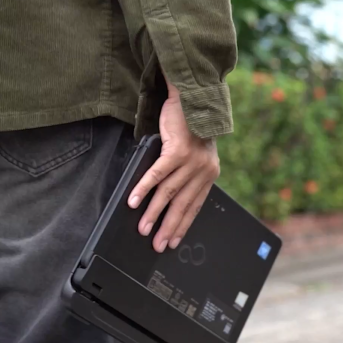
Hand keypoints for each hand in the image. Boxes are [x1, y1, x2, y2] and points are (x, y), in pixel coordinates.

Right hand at [127, 80, 220, 252]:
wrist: (192, 98)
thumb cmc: (191, 124)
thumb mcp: (197, 152)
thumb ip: (189, 172)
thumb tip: (171, 196)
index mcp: (209, 173)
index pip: (195, 206)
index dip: (184, 225)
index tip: (174, 241)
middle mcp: (202, 170)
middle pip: (182, 205)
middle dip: (169, 228)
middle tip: (157, 245)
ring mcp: (190, 161)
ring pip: (168, 194)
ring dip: (153, 213)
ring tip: (143, 228)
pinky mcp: (176, 151)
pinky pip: (157, 175)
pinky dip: (143, 189)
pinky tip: (133, 201)